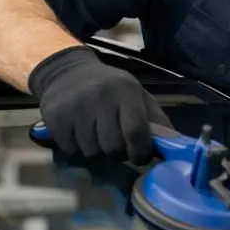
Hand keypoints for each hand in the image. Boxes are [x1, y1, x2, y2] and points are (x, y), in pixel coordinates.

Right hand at [28, 45, 169, 164]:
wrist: (66, 72)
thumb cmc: (109, 88)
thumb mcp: (137, 95)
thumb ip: (156, 120)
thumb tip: (174, 145)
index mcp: (125, 92)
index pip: (136, 132)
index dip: (140, 152)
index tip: (141, 156)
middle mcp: (100, 98)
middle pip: (113, 147)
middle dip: (119, 154)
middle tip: (117, 145)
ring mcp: (75, 108)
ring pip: (92, 152)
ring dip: (98, 152)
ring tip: (98, 136)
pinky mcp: (55, 118)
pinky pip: (72, 150)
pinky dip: (78, 149)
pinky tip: (80, 133)